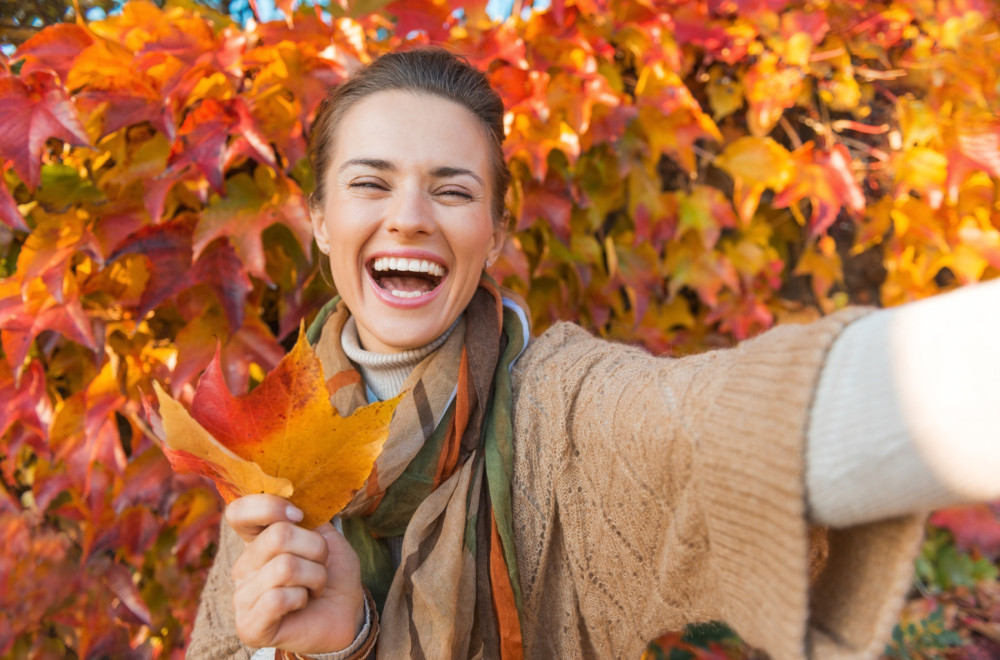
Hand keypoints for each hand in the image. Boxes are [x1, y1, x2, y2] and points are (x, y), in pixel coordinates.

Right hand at [227, 494, 365, 654]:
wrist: (348, 612)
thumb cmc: (334, 573)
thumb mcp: (326, 535)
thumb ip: (307, 514)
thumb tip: (295, 492)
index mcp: (257, 540)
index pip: (238, 512)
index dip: (270, 507)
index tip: (299, 515)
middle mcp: (244, 566)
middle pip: (277, 536)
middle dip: (316, 548)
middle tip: (321, 564)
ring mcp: (243, 596)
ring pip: (284, 567)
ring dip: (315, 576)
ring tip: (314, 587)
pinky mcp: (249, 625)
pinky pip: (277, 599)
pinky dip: (302, 598)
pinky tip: (302, 604)